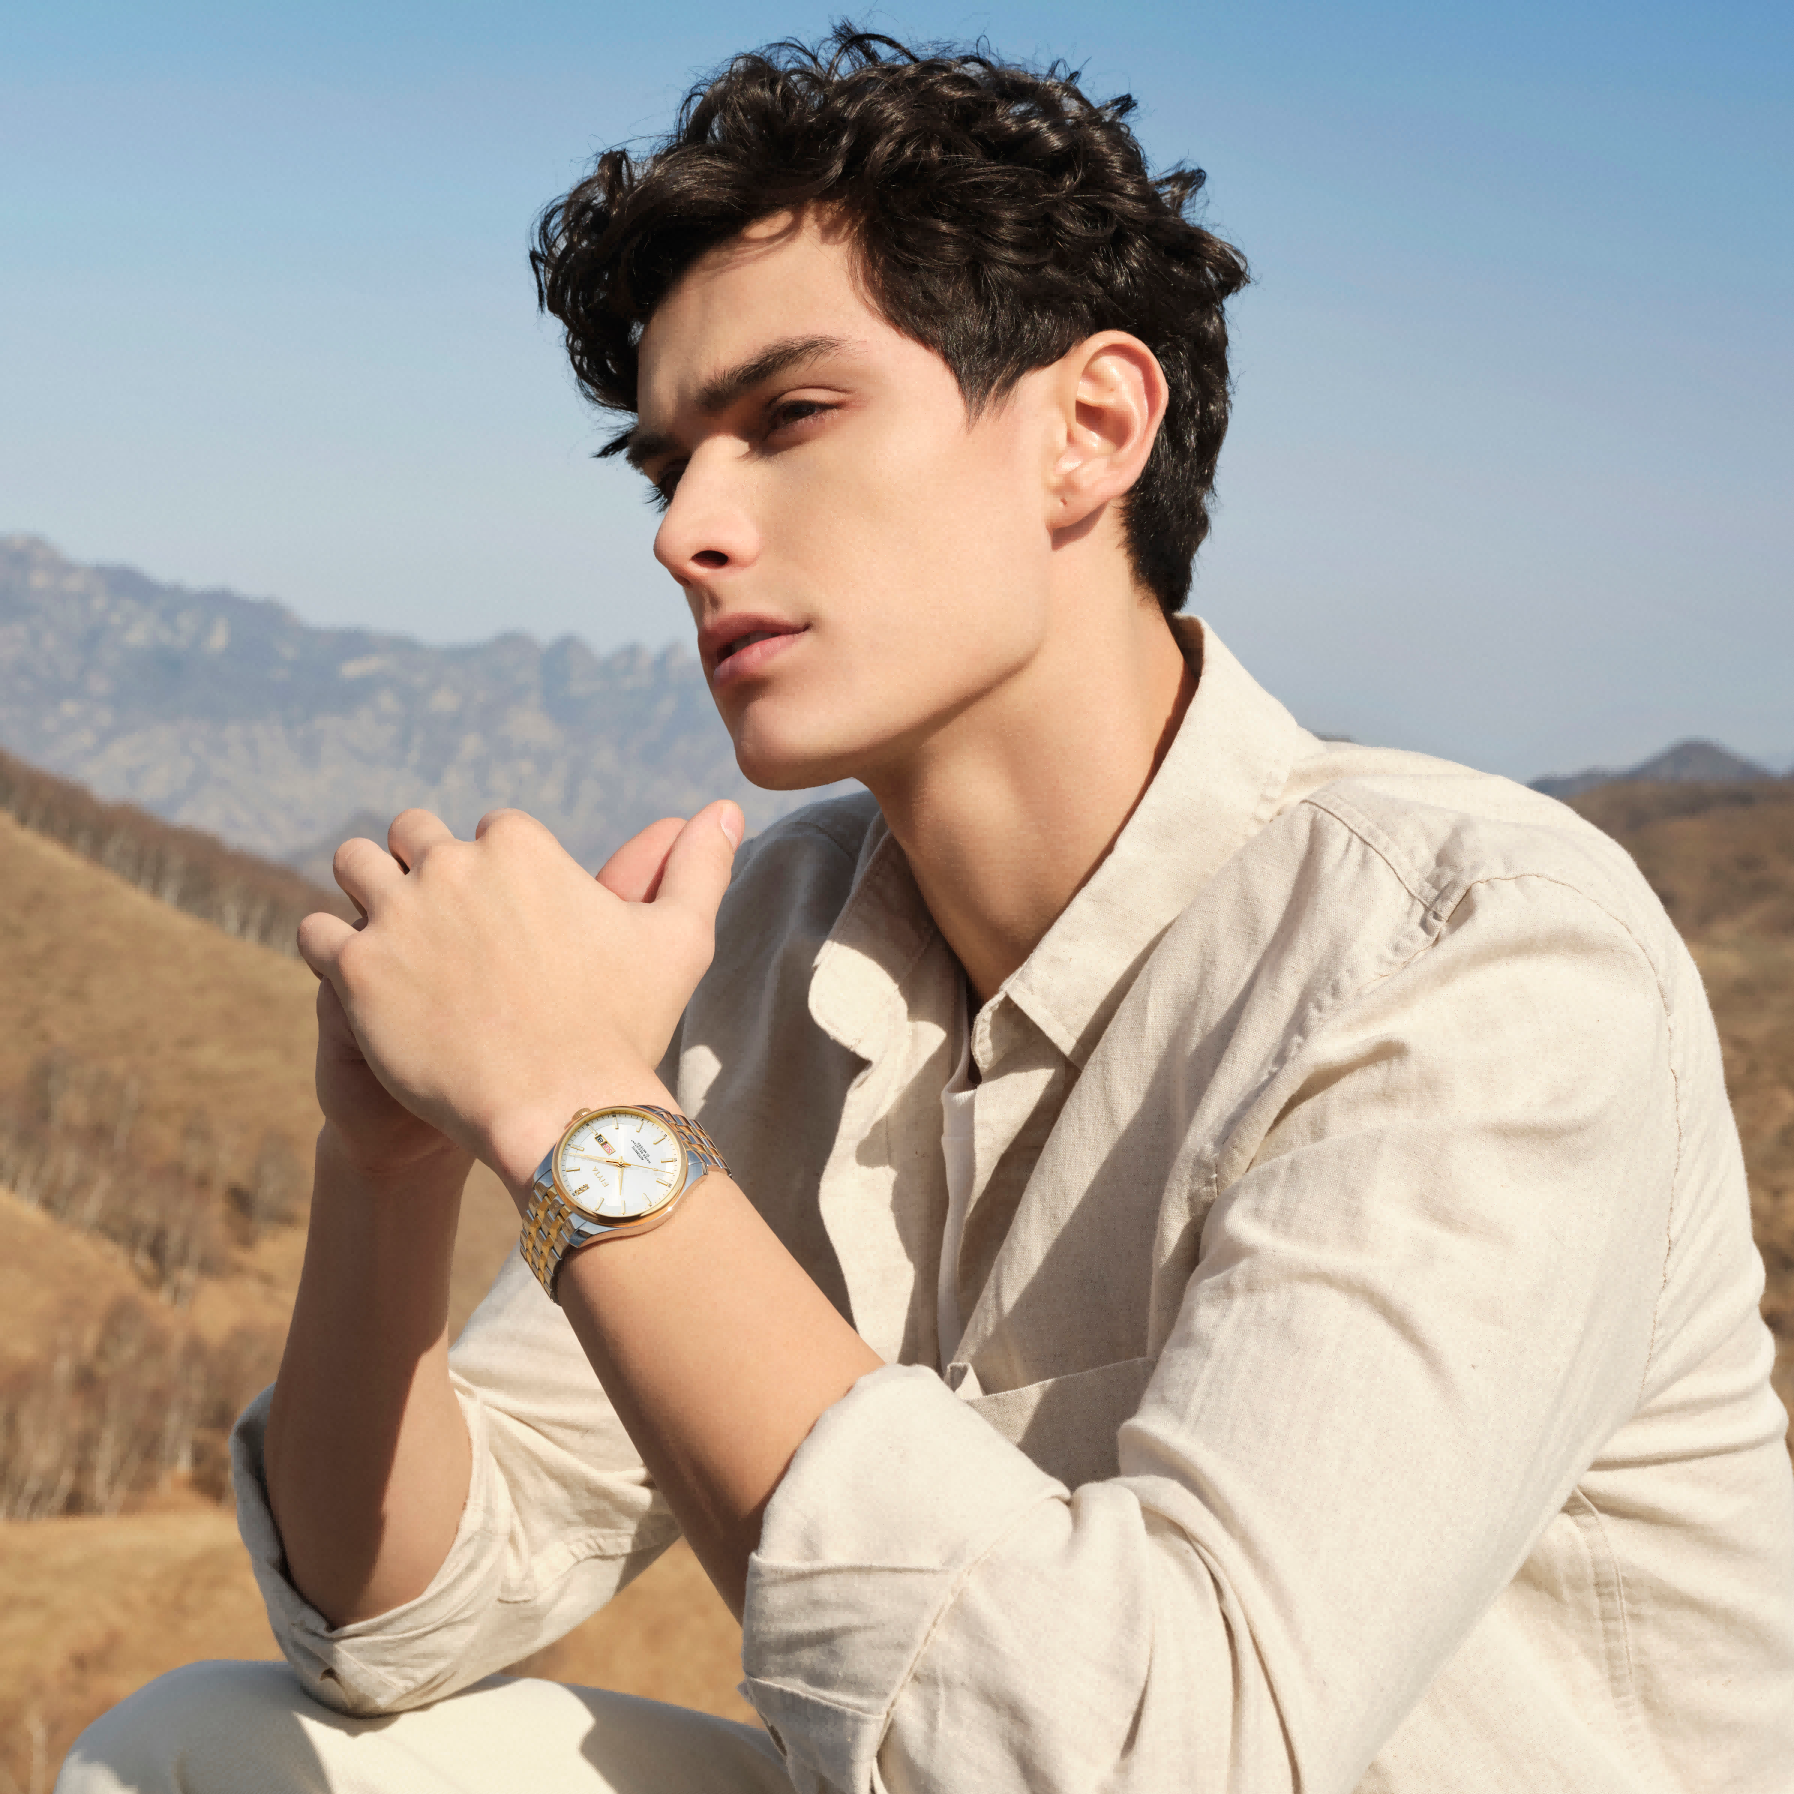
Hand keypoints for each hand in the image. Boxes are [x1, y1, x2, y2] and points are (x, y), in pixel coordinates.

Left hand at [296, 801, 742, 1193]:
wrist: (563, 1109)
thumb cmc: (625, 1027)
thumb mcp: (677, 939)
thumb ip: (697, 867)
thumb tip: (727, 810)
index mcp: (520, 846)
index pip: (490, 830)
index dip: (496, 868)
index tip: (505, 914)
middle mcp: (452, 864)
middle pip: (413, 833)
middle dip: (422, 865)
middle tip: (439, 923)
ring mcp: (398, 914)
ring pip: (354, 865)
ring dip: (366, 890)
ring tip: (387, 937)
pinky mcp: (355, 968)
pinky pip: (314, 931)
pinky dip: (329, 948)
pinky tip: (358, 978)